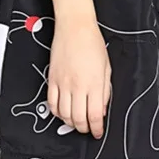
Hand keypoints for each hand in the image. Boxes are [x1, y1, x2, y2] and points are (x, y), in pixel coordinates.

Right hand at [47, 15, 111, 138]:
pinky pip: (52, 103)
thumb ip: (105, 91)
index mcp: (94, 83)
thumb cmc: (92, 43)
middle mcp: (77, 85)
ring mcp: (63, 83)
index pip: (94, 115)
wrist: (75, 27)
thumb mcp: (106, 67)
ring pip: (64, 114)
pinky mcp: (52, 79)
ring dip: (70, 123)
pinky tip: (63, 111)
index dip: (96, 128)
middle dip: (84, 129)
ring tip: (76, 121)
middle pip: (78, 119)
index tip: (98, 132)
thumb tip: (102, 110)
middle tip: (87, 128)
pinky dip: (57, 112)